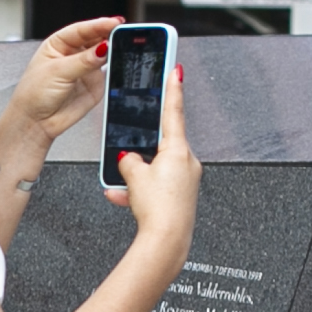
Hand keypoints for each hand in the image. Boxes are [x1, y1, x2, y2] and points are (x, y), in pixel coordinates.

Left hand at [7, 16, 115, 142]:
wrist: (36, 123)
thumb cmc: (34, 94)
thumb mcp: (57, 72)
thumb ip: (83, 60)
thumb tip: (103, 48)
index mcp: (58, 44)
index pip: (82, 29)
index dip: (99, 24)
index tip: (114, 23)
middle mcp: (73, 53)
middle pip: (96, 38)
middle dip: (109, 35)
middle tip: (123, 33)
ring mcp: (85, 68)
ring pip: (105, 53)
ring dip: (115, 50)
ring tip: (123, 47)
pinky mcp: (94, 83)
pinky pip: (110, 72)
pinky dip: (117, 67)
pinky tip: (121, 63)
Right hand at [106, 65, 200, 245]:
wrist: (166, 241)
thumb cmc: (159, 209)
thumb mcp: (135, 177)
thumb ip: (129, 161)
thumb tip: (130, 159)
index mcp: (178, 150)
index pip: (174, 111)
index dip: (173, 89)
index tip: (176, 69)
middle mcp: (187, 162)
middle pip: (159, 146)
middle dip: (140, 154)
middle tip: (129, 165)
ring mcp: (185, 180)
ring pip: (154, 169)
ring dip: (137, 178)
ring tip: (125, 190)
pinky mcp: (181, 196)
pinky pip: (156, 187)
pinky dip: (139, 192)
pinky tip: (125, 199)